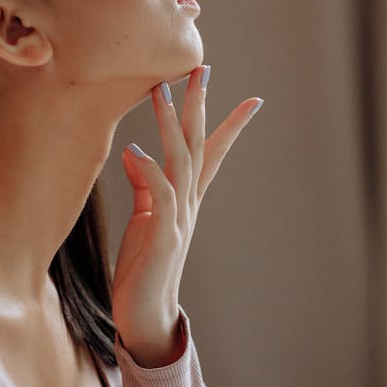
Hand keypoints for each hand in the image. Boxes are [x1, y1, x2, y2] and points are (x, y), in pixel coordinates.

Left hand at [111, 66, 262, 363]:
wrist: (145, 318)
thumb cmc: (144, 270)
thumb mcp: (144, 221)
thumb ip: (145, 188)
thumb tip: (135, 153)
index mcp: (186, 200)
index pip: (211, 154)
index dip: (229, 125)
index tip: (252, 99)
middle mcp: (188, 205)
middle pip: (198, 145)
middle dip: (200, 106)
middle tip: (201, 68)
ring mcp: (179, 220)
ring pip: (180, 161)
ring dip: (170, 124)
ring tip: (159, 90)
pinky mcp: (162, 238)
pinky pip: (159, 197)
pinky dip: (149, 171)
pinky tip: (134, 150)